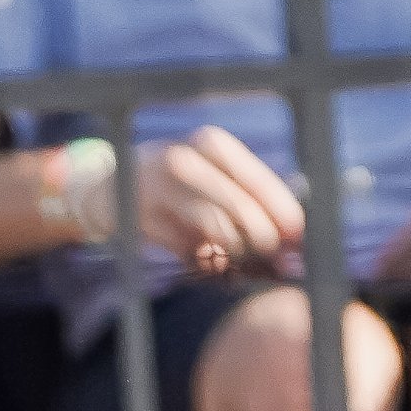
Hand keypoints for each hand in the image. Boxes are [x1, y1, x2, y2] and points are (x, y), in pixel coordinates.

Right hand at [134, 127, 306, 277]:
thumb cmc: (184, 182)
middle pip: (239, 208)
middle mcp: (183, 163)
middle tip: (280, 257)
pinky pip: (194, 253)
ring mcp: (159, 194)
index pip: (256, 178)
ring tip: (251, 261)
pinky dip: (215, 265)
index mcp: (210, 144)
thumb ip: (254, 198)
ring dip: (243, 254)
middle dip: (266, 238)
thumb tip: (296, 235)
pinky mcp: (145, 225)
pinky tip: (222, 266)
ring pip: (217, 232)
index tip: (299, 235)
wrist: (111, 188)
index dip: (282, 210)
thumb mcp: (214, 173)